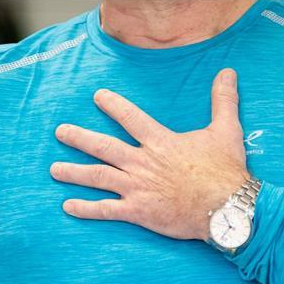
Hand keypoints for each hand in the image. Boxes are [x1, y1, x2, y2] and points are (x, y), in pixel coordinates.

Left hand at [50, 68, 249, 240]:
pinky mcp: (138, 211)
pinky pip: (106, 210)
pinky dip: (86, 209)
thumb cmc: (225, 170)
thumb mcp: (226, 130)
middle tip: (60, 132)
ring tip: (54, 170)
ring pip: (98, 177)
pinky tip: (67, 206)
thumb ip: (222, 100)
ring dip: (74, 173)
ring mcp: (137, 188)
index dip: (113, 105)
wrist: (226, 207)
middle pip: (103, 147)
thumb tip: (228, 72)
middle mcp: (142, 163)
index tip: (97, 97)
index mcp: (160, 142)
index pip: (130, 118)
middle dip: (79, 138)